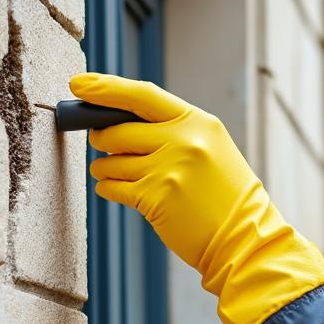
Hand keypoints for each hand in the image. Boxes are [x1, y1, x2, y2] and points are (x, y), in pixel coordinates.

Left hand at [70, 72, 323, 323]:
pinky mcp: (155, 198)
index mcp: (197, 123)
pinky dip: (108, 188)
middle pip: (117, 130)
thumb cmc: (224, 197)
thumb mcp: (210, 150)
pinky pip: (112, 187)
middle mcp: (182, 141)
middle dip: (101, 138)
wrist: (244, 238)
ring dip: (105, 168)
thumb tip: (112, 123)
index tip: (79, 84)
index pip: (142, 95)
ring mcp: (168, 170)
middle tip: (103, 144)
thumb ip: (170, 132)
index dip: (106, 88)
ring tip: (118, 175)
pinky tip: (119, 191)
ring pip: (110, 161)